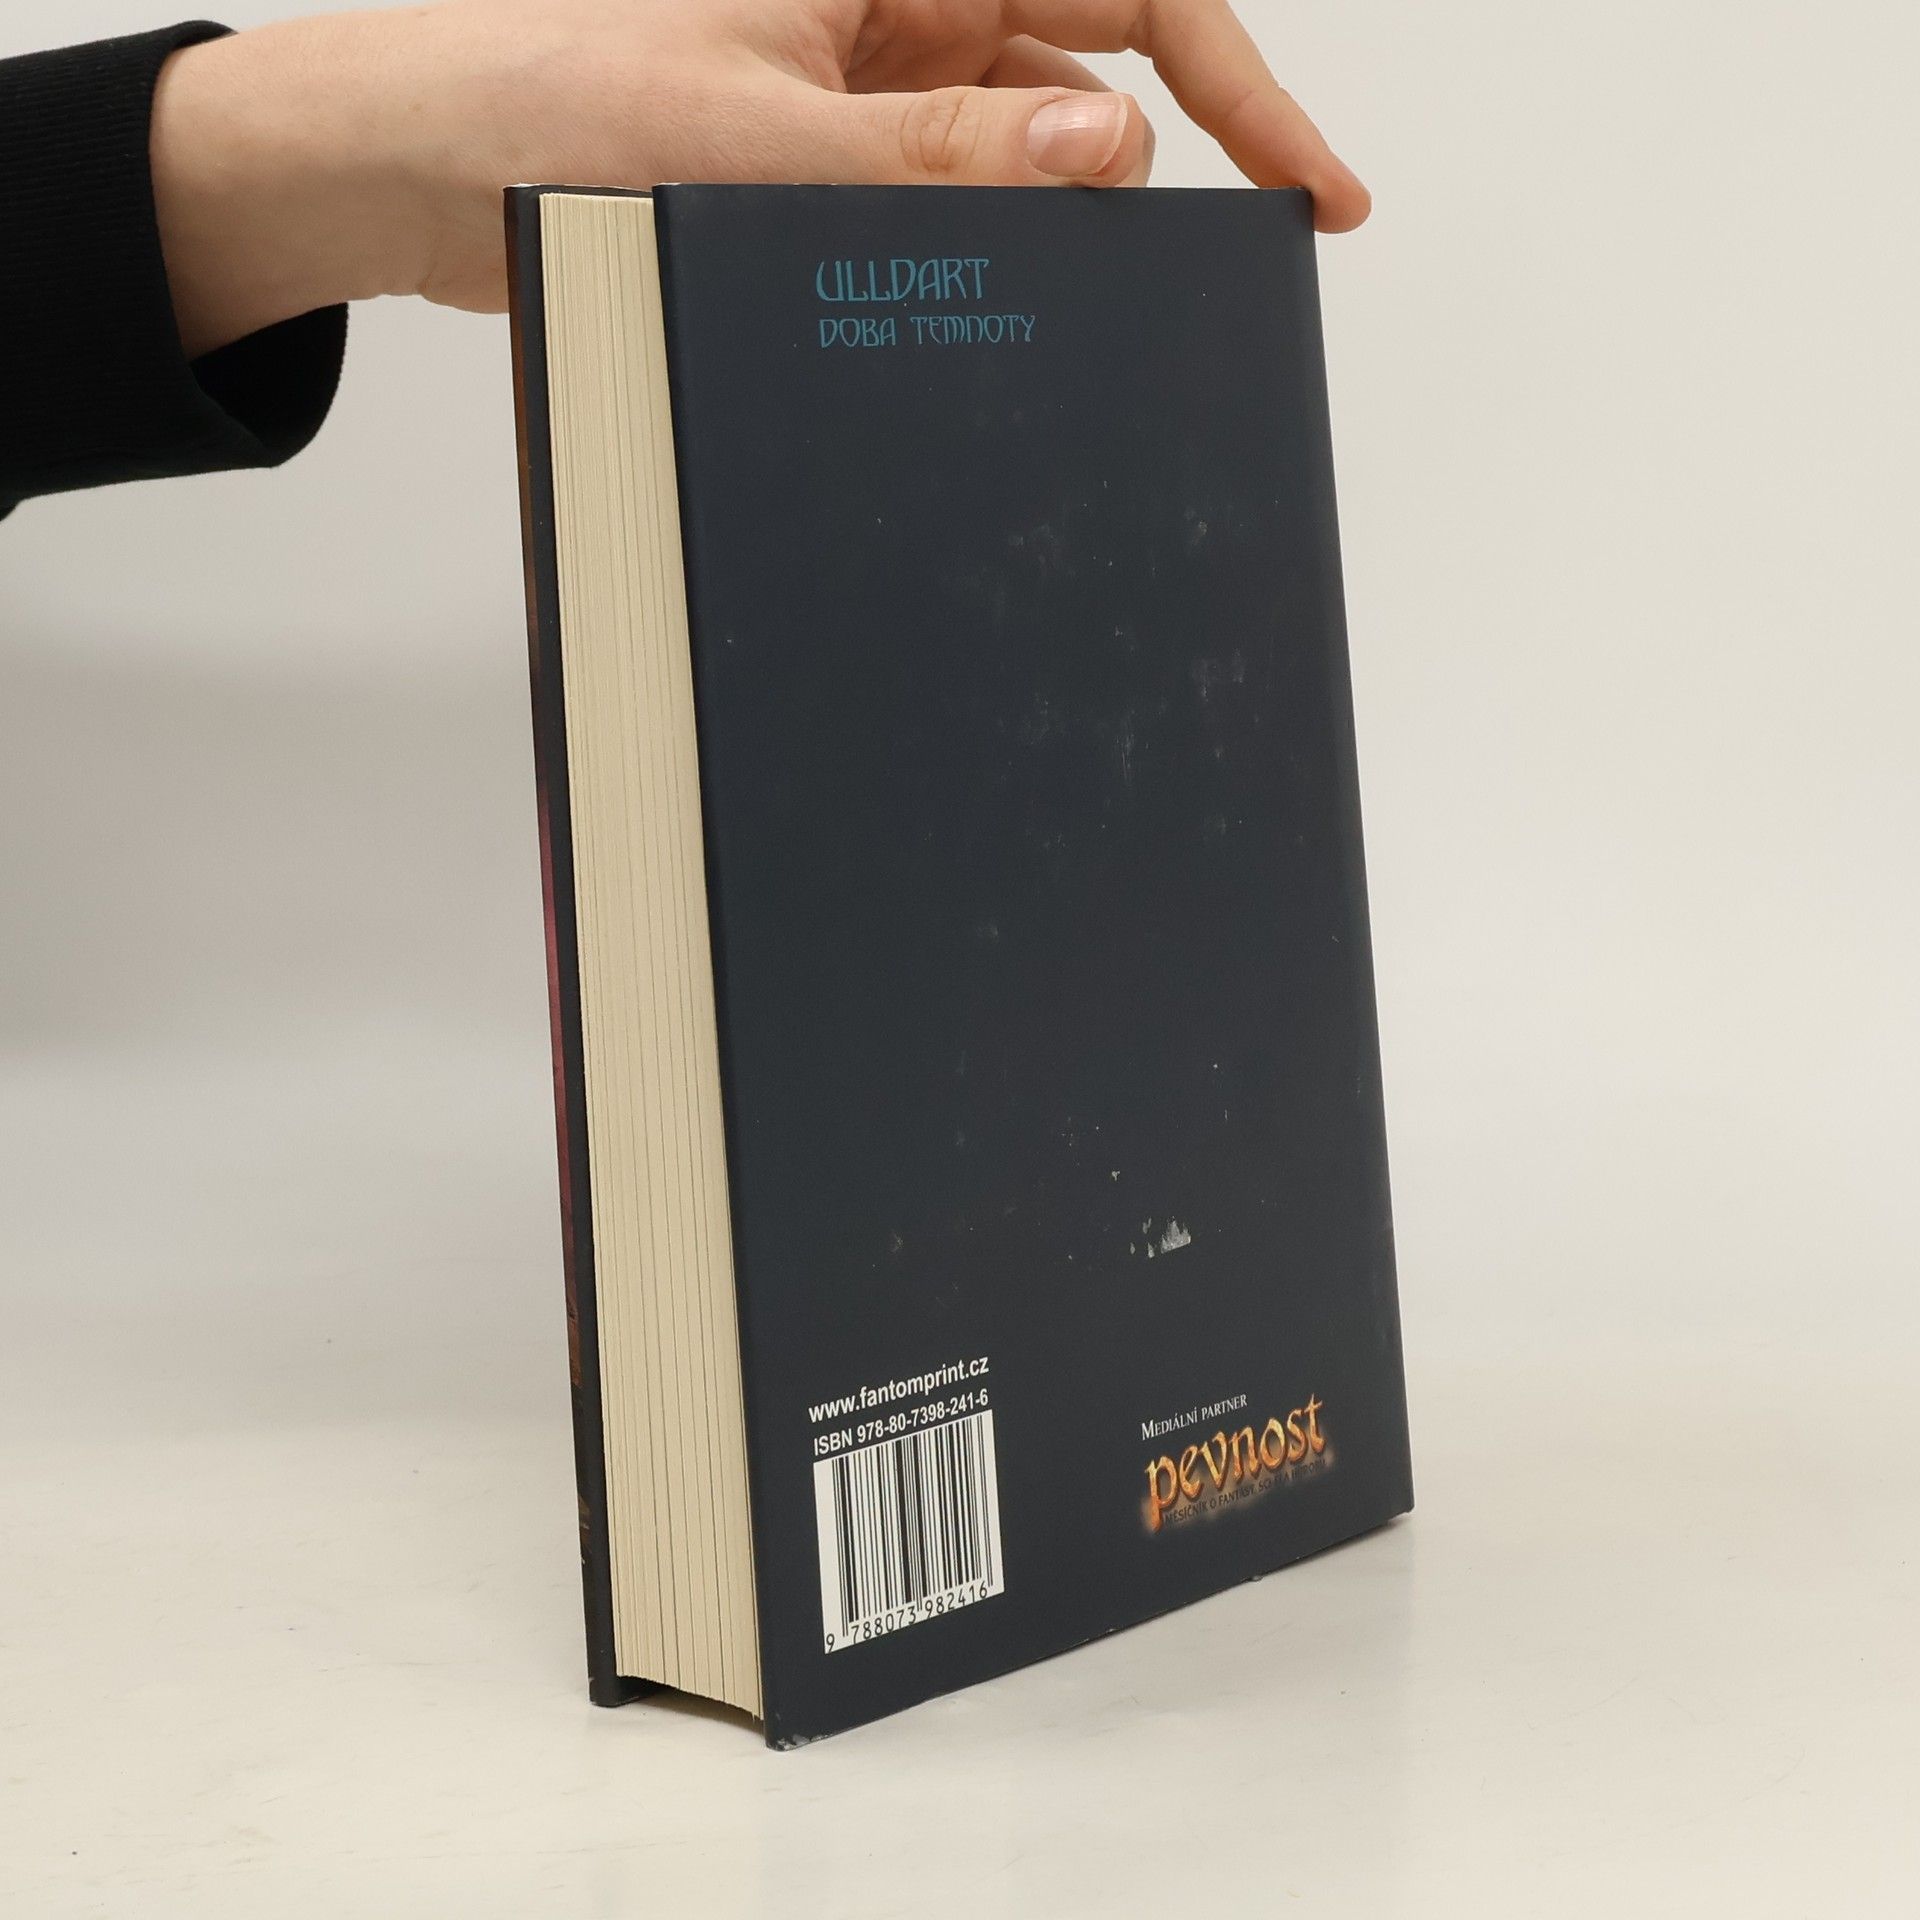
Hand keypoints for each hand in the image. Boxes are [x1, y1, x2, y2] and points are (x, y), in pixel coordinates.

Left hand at [151, 0, 1368, 358]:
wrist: (423, 169)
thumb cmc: (545, 99)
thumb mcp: (767, 138)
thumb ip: (945, 155)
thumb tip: (1108, 149)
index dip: (1239, 81)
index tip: (1310, 186)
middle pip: (1101, 57)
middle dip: (1183, 154)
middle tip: (1250, 260)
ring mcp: (870, 79)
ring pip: (1029, 144)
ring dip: (1068, 222)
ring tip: (1104, 313)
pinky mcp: (835, 153)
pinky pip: (953, 199)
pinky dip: (989, 254)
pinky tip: (1010, 312)